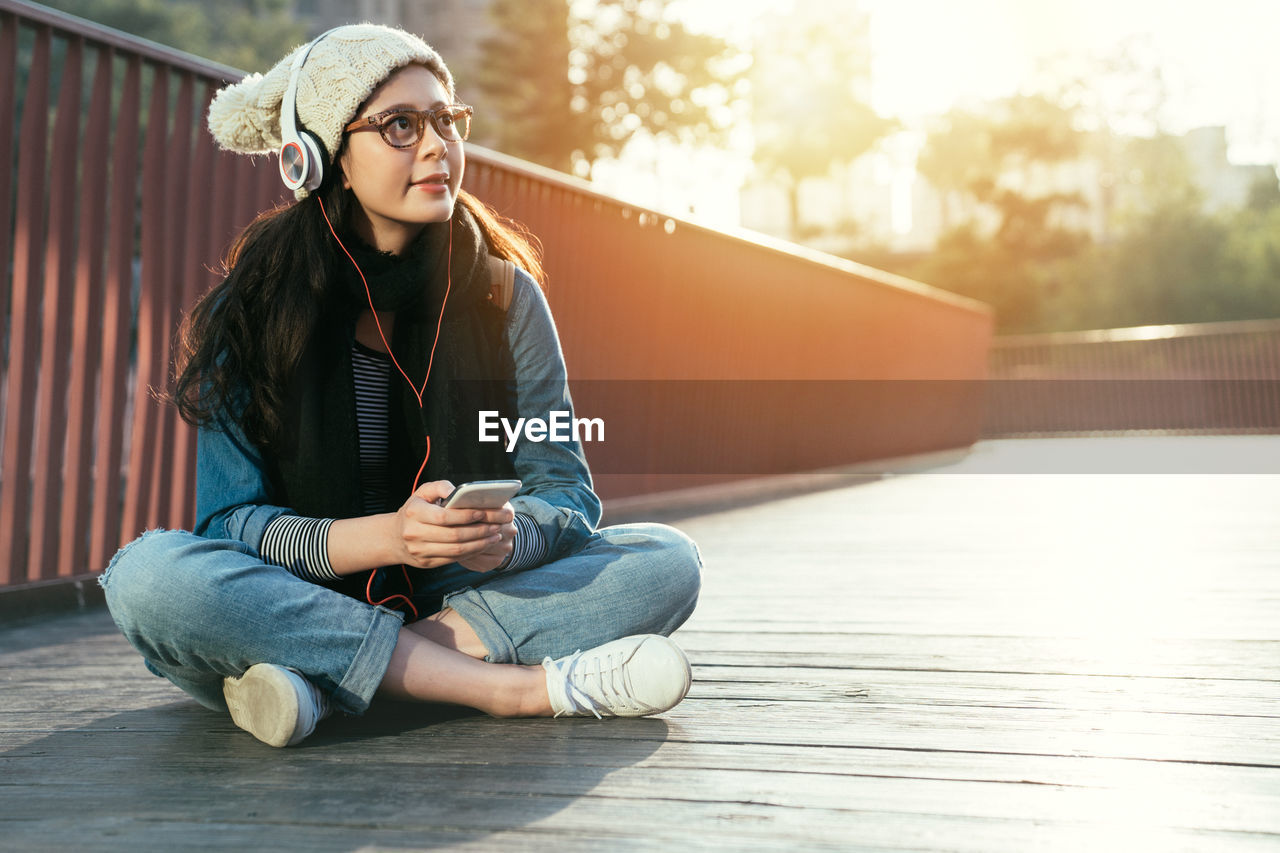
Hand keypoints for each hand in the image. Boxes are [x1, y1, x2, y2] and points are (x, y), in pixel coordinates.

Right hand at [393, 480, 514, 569]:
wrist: (394, 538)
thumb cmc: (414, 511)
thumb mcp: (421, 493)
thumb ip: (439, 487)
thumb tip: (456, 490)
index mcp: (414, 513)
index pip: (444, 517)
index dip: (465, 516)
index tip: (482, 513)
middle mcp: (414, 533)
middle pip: (454, 535)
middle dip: (479, 531)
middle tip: (496, 526)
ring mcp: (420, 551)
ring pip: (456, 550)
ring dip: (479, 544)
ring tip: (495, 536)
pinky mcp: (427, 563)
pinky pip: (453, 559)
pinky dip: (471, 552)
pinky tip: (483, 545)